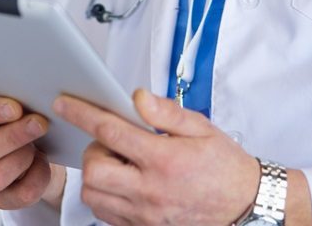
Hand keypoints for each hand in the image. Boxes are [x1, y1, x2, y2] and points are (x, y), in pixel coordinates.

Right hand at [0, 74, 65, 209]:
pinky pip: (18, 196)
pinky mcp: (2, 199)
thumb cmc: (20, 120)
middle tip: (40, 122)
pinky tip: (44, 164)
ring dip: (21, 158)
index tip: (15, 107)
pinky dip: (35, 179)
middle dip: (14, 135)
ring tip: (39, 146)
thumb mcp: (7, 102)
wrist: (40, 151)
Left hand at [53, 89, 258, 225]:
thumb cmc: (226, 168)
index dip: (81, 113)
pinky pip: (106, 214)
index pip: (110, 131)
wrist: (247, 208)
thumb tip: (136, 97)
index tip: (64, 102)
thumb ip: (166, 112)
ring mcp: (145, 215)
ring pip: (94, 195)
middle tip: (111, 142)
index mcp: (164, 159)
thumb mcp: (202, 129)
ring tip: (119, 163)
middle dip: (92, 150)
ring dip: (97, 174)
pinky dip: (105, 196)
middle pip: (93, 168)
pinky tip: (123, 184)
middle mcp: (151, 191)